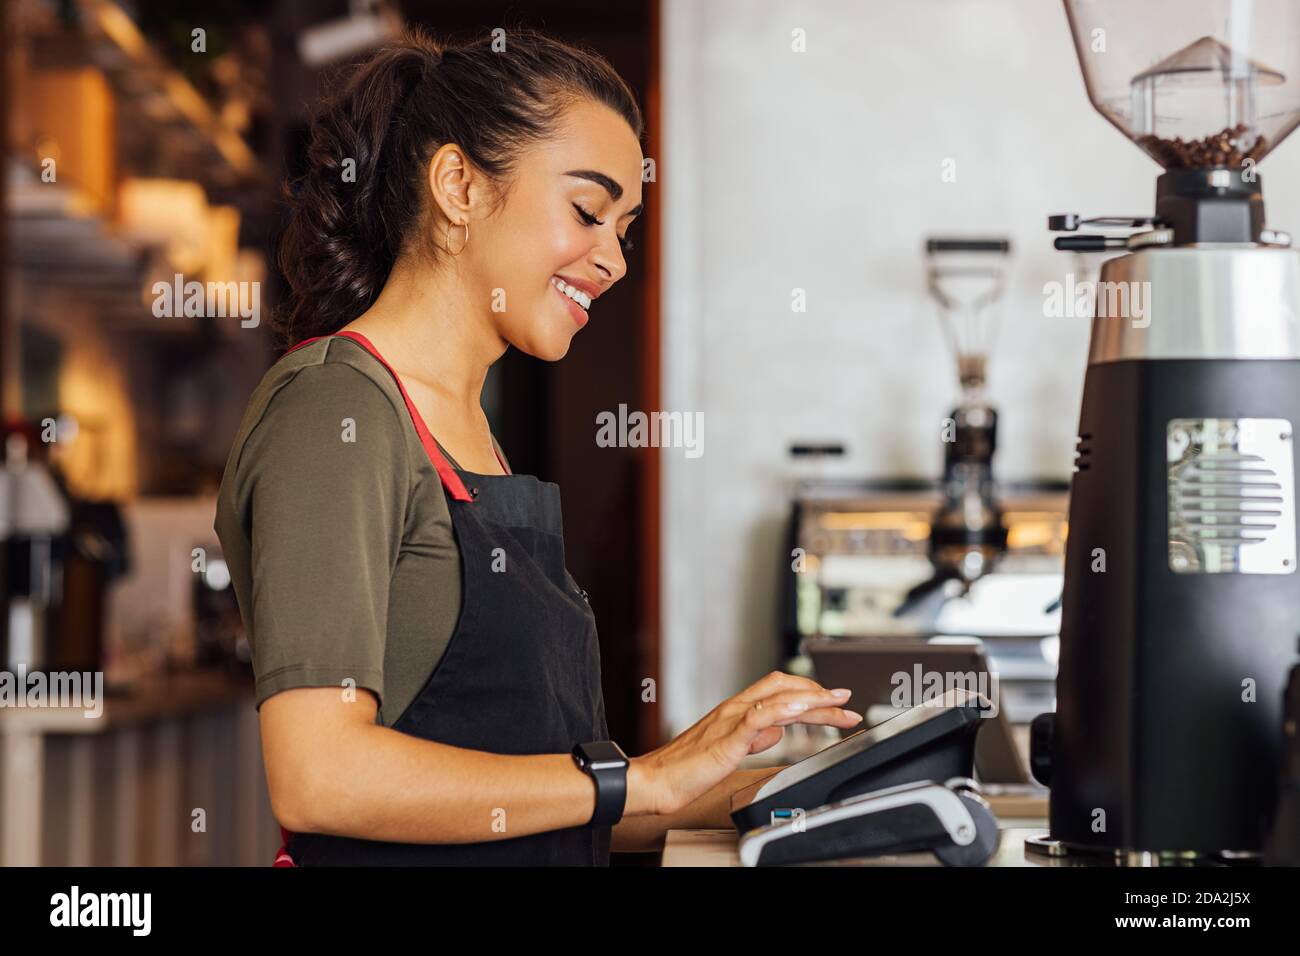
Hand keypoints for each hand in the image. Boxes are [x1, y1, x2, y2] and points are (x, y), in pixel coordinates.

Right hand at [627, 671, 861, 815]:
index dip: (809, 694)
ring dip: (812, 698)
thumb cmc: (685, 771)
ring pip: (776, 696)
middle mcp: (734, 709)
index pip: (778, 692)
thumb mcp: (728, 751)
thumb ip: (752, 738)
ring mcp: (730, 721)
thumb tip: (776, 732)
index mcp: (735, 712)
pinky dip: (784, 709)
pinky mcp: (727, 739)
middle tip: (846, 701)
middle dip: (819, 692)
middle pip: (783, 686)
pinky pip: (759, 716)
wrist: (655, 781)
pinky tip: (803, 710)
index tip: (835, 702)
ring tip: (836, 703)